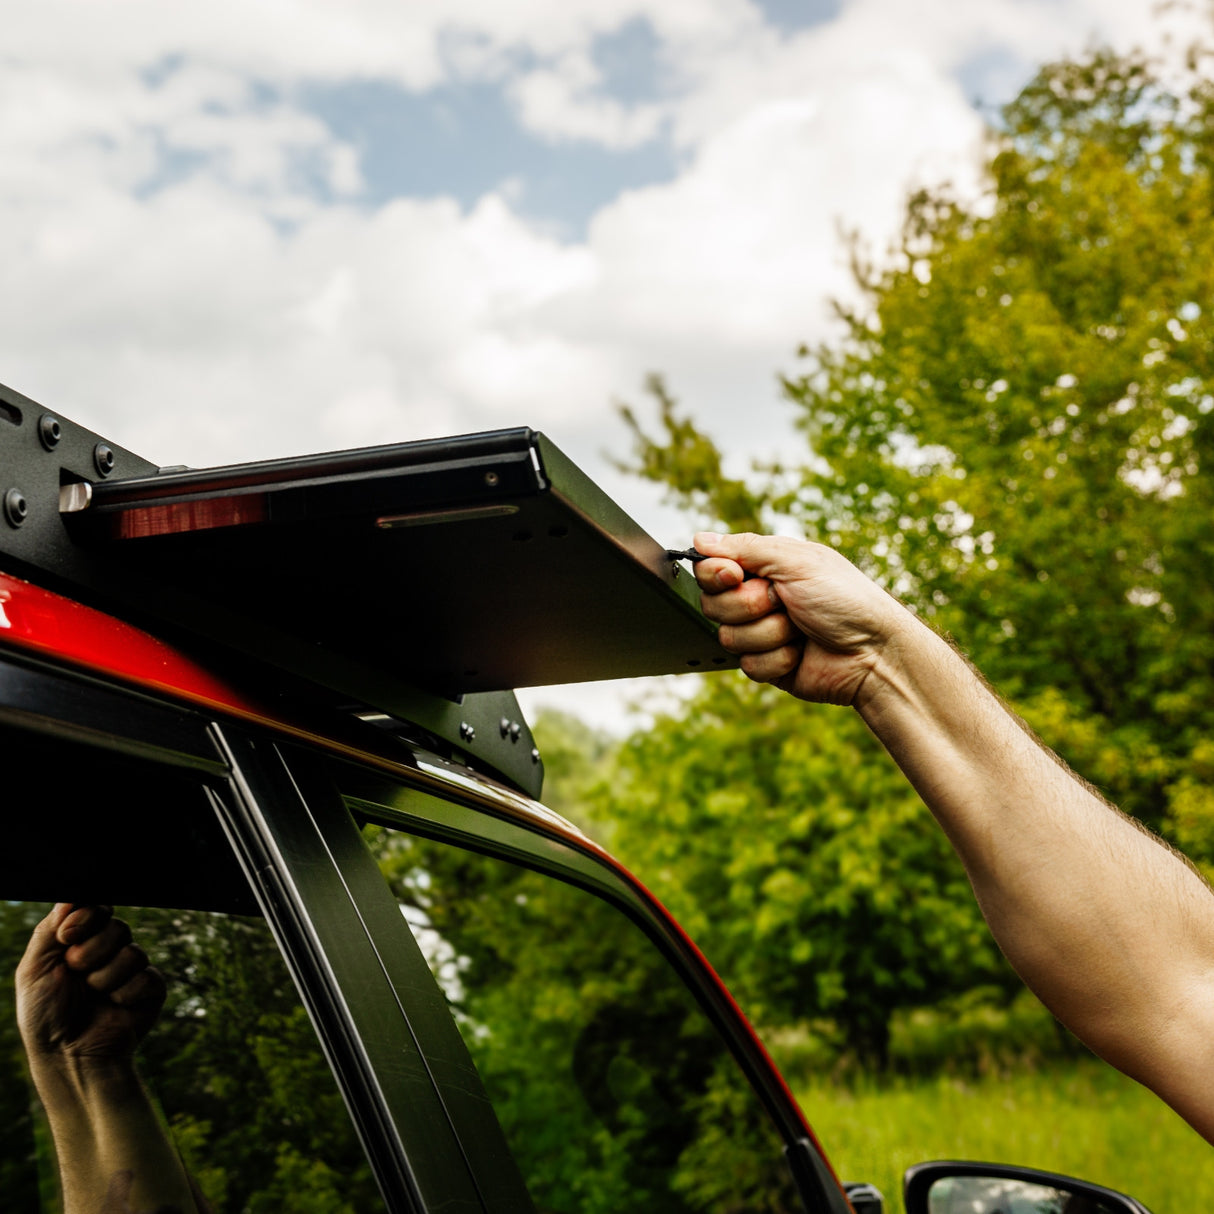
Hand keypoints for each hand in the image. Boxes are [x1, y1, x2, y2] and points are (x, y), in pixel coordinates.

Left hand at [17, 904, 165, 1062]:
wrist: (67, 1056)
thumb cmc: (45, 1015)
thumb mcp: (34, 969)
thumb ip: (50, 929)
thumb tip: (71, 898)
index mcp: (82, 941)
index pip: (98, 908)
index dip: (87, 917)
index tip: (67, 937)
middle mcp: (109, 950)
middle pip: (117, 927)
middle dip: (91, 953)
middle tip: (75, 974)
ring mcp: (132, 969)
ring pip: (132, 953)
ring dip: (104, 979)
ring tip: (93, 997)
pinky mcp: (151, 989)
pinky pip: (147, 977)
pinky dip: (124, 995)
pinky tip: (114, 1008)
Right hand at [693, 531, 909, 706]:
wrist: (874, 653)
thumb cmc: (846, 599)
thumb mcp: (797, 562)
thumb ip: (746, 548)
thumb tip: (701, 538)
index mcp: (765, 567)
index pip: (712, 568)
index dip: (716, 574)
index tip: (735, 575)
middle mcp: (758, 598)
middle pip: (712, 604)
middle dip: (750, 606)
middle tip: (784, 602)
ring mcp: (761, 633)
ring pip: (728, 637)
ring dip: (769, 634)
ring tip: (800, 629)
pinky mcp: (767, 664)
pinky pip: (747, 665)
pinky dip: (777, 659)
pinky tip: (801, 653)